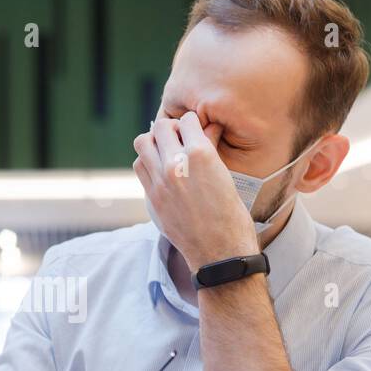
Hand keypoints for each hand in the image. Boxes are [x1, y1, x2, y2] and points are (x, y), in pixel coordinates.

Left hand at [133, 111, 258, 267]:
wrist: (219, 251)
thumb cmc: (231, 214)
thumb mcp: (225, 175)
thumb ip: (211, 148)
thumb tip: (208, 127)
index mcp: (201, 154)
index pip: (186, 120)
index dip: (191, 123)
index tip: (193, 130)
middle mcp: (176, 164)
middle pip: (161, 126)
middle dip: (171, 129)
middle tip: (178, 139)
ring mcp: (160, 181)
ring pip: (143, 143)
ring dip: (154, 142)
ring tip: (165, 151)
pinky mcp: (151, 197)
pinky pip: (139, 167)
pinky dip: (147, 162)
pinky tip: (159, 169)